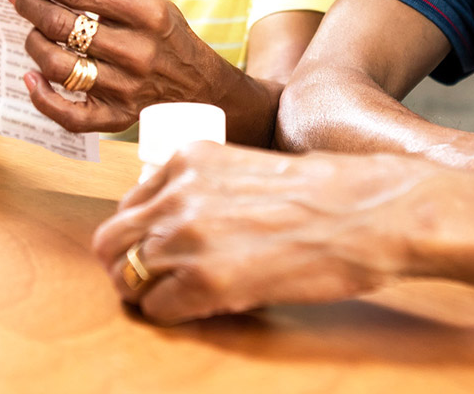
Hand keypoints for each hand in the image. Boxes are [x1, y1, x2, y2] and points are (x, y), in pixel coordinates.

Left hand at [9, 0, 229, 132]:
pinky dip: (42, 98)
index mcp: (146, 12)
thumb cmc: (163, 28)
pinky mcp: (117, 116)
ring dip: (34, 44)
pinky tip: (31, 78)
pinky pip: (68, 114)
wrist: (195, 80)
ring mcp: (126, 87)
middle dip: (30, 6)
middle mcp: (136, 50)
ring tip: (32, 31)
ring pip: (58, 66)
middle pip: (62, 26)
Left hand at [92, 142, 418, 322]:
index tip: (155, 244)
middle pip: (111, 240)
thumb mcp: (249, 167)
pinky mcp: (204, 284)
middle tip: (153, 278)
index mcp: (190, 158)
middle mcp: (178, 194)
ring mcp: (187, 238)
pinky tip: (203, 307)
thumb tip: (180, 220)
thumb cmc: (322, 190)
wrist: (362, 211)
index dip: (139, 230)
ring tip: (180, 295)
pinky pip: (157, 310)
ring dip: (148, 291)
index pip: (129, 202)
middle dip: (125, 263)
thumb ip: (207, 186)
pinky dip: (173, 315)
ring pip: (126, 278)